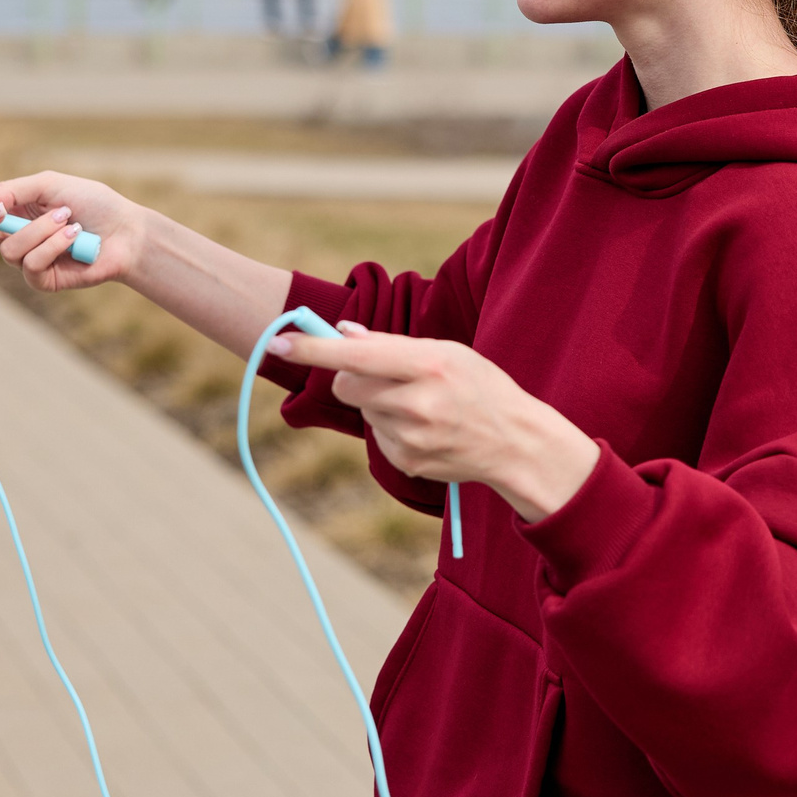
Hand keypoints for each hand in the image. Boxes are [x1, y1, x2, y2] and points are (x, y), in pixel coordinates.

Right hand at [0, 171, 143, 292]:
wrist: (125, 231)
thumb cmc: (92, 203)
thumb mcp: (50, 184)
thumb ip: (14, 190)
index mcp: (7, 210)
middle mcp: (9, 236)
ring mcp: (23, 260)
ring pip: (5, 250)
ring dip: (37, 230)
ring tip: (67, 219)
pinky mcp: (40, 280)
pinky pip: (30, 264)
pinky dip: (53, 245)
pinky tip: (74, 237)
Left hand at [270, 324, 598, 522]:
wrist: (516, 443)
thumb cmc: (481, 387)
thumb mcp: (449, 352)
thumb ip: (392, 344)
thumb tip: (342, 334)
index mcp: (428, 366)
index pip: (357, 357)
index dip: (313, 350)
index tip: (279, 341)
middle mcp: (416, 404)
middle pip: (348, 384)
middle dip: (352, 375)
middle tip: (386, 373)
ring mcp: (410, 437)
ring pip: (362, 409)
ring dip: (378, 402)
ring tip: (421, 404)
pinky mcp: (406, 462)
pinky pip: (376, 435)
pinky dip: (390, 426)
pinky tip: (424, 427)